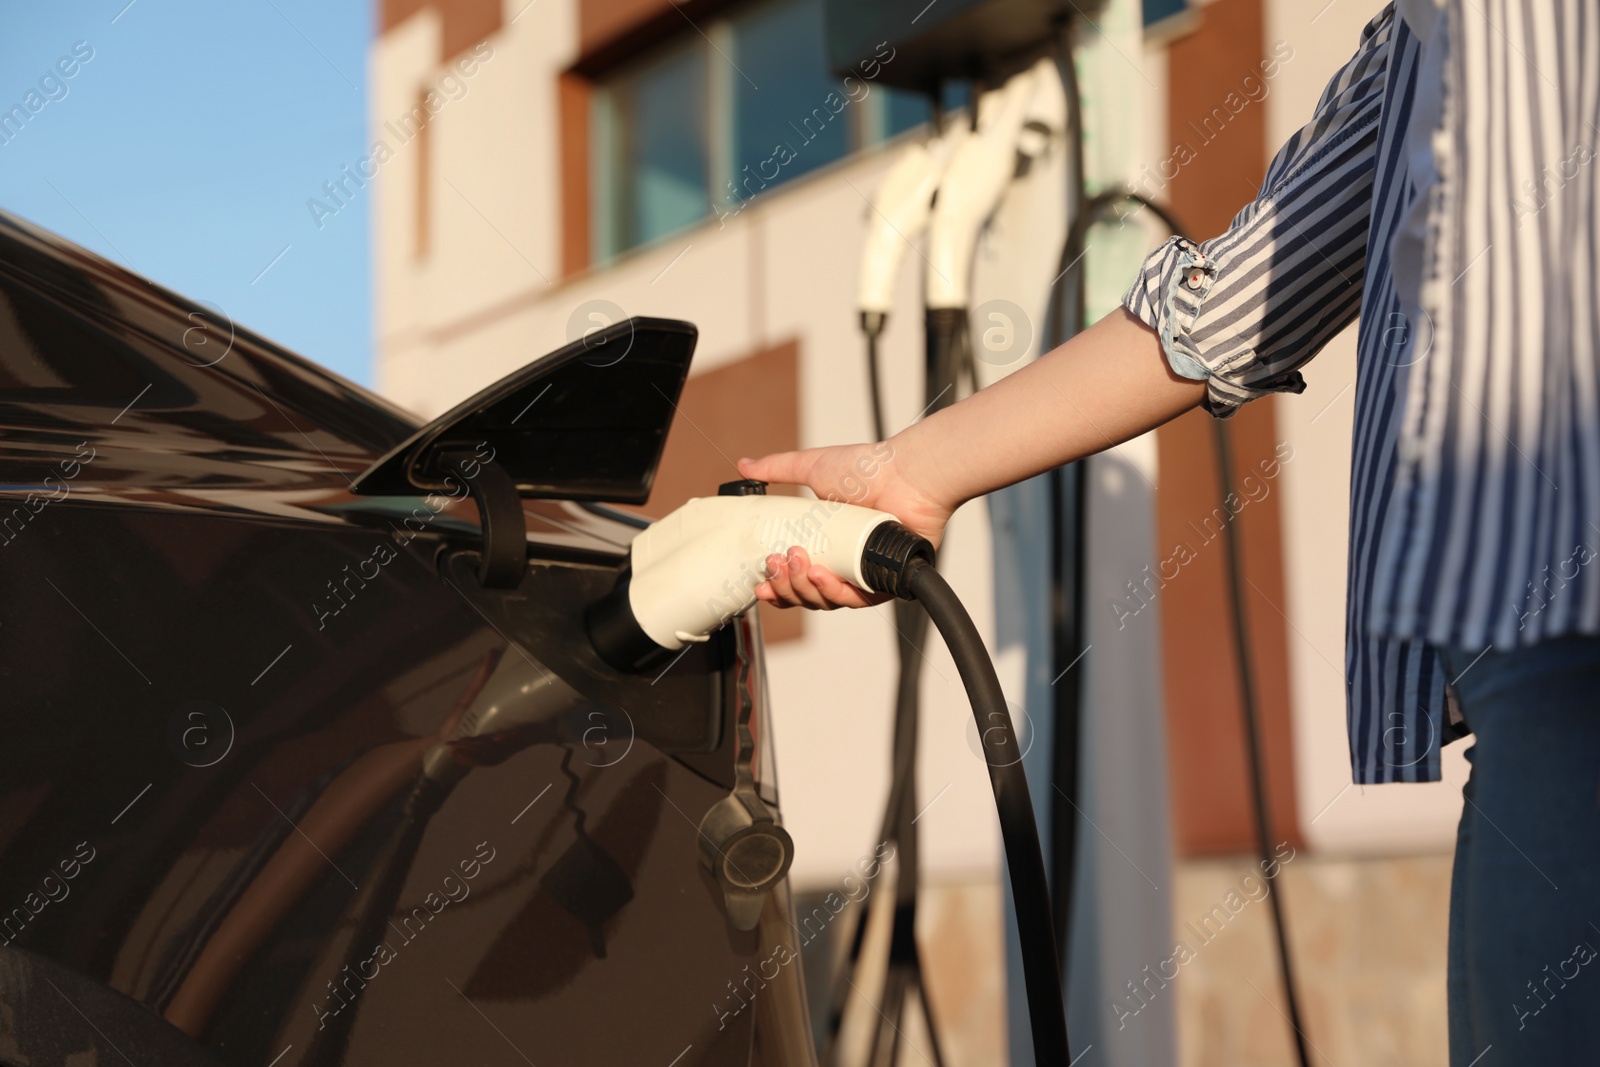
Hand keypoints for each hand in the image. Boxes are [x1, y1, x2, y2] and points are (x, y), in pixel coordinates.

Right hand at [737, 441, 952, 609]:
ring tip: (797, 561)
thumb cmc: (868, 469)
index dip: (776, 585)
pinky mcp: (884, 582)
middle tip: (777, 561)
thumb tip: (744, 466)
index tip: (759, 583)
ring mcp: (863, 574)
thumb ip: (777, 468)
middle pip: (806, 593)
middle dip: (785, 585)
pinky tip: (820, 576)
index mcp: (825, 544)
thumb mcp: (812, 467)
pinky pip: (856, 600)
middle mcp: (843, 563)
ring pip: (826, 600)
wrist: (904, 475)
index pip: (795, 577)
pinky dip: (834, 592)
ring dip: (804, 587)